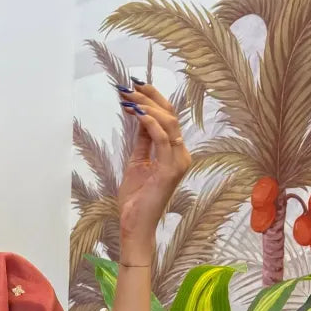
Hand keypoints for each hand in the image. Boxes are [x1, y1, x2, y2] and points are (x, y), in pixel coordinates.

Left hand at [114, 80, 190, 258]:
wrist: (135, 225)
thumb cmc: (136, 199)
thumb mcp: (137, 162)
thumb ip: (143, 141)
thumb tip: (141, 117)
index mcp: (175, 153)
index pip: (168, 118)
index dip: (153, 99)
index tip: (134, 86)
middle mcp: (181, 155)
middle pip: (171, 115)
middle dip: (150, 97)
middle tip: (130, 86)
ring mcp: (178, 162)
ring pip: (169, 123)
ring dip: (147, 106)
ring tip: (129, 97)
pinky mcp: (171, 170)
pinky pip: (163, 139)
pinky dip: (150, 123)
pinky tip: (137, 113)